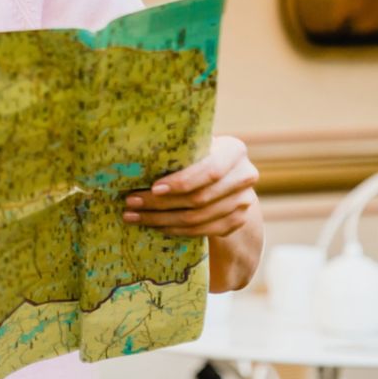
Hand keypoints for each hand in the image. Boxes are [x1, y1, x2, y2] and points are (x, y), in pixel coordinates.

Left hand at [122, 136, 259, 236]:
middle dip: (161, 203)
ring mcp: (244, 201)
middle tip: (131, 203)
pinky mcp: (238, 221)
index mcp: (234, 151)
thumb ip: (178, 151)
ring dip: (162, 220)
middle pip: (200, 198)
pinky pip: (203, 231)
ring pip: (198, 218)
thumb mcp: (194, 147)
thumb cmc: (199, 155)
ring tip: (135, 216)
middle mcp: (245, 175)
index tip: (153, 188)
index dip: (182, 182)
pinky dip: (177, 230)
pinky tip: (156, 226)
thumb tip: (137, 156)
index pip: (210, 170)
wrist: (224, 177)